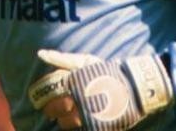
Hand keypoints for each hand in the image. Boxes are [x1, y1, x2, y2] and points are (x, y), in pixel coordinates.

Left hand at [28, 50, 172, 130]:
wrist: (134, 87)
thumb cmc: (106, 72)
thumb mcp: (85, 62)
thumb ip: (62, 59)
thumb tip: (41, 53)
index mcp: (74, 85)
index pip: (50, 97)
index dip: (45, 101)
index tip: (45, 100)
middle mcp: (79, 101)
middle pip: (56, 112)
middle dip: (52, 111)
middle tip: (55, 109)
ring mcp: (89, 116)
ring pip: (66, 125)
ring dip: (64, 121)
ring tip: (69, 115)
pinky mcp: (97, 127)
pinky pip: (79, 130)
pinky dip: (76, 128)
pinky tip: (80, 121)